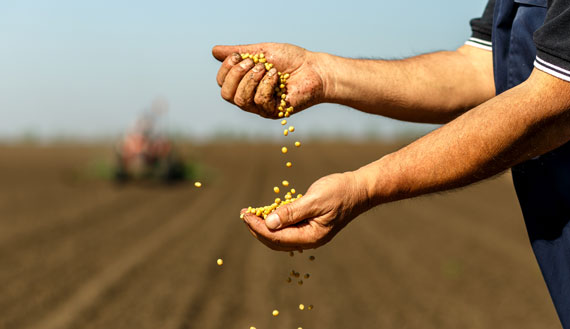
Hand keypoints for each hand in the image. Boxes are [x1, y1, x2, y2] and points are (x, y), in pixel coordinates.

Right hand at [212, 43, 325, 117]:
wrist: (314, 69)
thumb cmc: (292, 60)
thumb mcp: (262, 51)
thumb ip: (240, 52)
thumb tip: (214, 51)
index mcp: (245, 83)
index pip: (222, 83)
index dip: (226, 69)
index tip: (240, 56)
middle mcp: (250, 97)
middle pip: (226, 94)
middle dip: (236, 75)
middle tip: (254, 63)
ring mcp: (261, 107)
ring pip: (240, 100)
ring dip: (251, 80)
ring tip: (267, 68)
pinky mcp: (273, 112)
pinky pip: (259, 101)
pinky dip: (266, 85)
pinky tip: (277, 77)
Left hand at [240, 172, 370, 250]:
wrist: (360, 189)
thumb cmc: (340, 192)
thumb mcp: (315, 200)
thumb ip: (292, 212)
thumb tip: (269, 223)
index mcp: (311, 237)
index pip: (277, 237)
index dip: (258, 227)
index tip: (245, 215)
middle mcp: (310, 240)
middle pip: (276, 241)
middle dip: (257, 228)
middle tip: (243, 214)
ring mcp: (310, 234)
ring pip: (281, 236)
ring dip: (264, 226)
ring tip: (250, 214)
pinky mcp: (310, 226)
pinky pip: (288, 228)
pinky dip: (275, 221)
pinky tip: (267, 212)